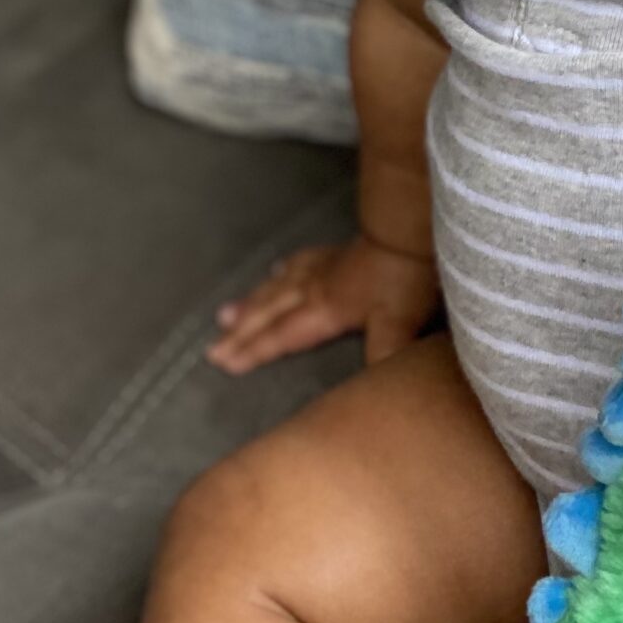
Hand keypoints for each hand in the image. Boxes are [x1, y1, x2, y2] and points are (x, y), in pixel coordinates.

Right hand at [204, 235, 440, 373]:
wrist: (410, 229)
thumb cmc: (404, 278)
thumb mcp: (397, 324)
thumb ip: (381, 356)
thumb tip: (371, 394)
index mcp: (324, 310)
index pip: (281, 335)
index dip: (253, 351)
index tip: (224, 363)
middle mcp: (314, 288)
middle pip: (268, 312)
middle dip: (239, 332)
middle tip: (212, 347)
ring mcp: (324, 267)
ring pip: (276, 287)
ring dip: (251, 302)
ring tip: (225, 314)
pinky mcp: (338, 251)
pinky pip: (300, 262)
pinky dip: (283, 270)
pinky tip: (277, 269)